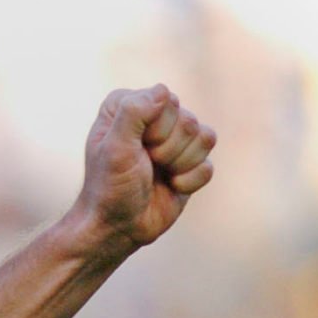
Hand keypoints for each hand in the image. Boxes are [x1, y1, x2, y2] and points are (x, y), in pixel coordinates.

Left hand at [74, 84, 215, 251]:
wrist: (117, 227)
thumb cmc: (109, 187)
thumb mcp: (115, 149)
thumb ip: (133, 113)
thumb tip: (163, 91)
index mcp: (129, 104)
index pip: (167, 101)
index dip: (155, 130)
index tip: (134, 149)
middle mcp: (153, 116)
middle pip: (189, 121)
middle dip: (167, 150)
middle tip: (145, 165)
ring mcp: (174, 139)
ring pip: (205, 138)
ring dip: (180, 165)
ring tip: (157, 175)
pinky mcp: (191, 162)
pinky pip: (209, 165)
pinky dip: (189, 181)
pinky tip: (170, 187)